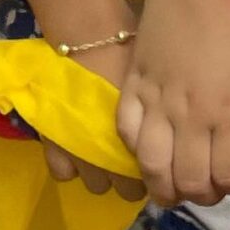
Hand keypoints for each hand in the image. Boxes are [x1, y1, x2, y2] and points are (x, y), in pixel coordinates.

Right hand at [41, 34, 144, 199]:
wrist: (87, 38)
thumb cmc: (127, 53)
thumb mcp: (154, 86)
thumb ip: (159, 116)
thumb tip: (174, 129)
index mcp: (146, 143)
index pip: (155, 176)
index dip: (155, 168)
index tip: (152, 154)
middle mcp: (116, 156)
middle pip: (128, 191)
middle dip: (129, 176)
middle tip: (126, 153)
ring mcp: (84, 155)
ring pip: (97, 185)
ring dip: (99, 172)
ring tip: (98, 150)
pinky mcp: (55, 147)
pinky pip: (64, 173)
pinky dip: (69, 165)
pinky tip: (73, 147)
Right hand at [117, 0, 229, 208]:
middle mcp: (190, 117)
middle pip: (191, 182)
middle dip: (204, 194)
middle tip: (211, 183)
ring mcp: (156, 103)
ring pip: (152, 168)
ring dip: (165, 186)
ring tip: (175, 182)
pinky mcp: (133, 87)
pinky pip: (126, 133)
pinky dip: (136, 151)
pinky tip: (150, 149)